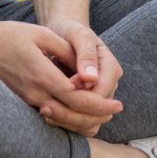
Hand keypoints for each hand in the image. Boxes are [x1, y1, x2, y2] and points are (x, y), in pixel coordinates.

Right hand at [0, 18, 121, 135]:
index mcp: (42, 75)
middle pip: (72, 116)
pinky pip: (48, 119)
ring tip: (101, 116)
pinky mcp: (20, 104)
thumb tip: (87, 69)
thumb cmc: (10, 35)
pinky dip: (66, 120)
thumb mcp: (42, 35)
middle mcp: (34, 94)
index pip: (78, 99)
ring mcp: (25, 102)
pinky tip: (78, 115)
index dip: (101, 105)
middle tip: (114, 112)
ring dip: (83, 122)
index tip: (118, 104)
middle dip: (97, 117)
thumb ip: (66, 52)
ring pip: (60, 122)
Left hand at [37, 18, 122, 135]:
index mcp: (111, 69)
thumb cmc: (71, 33)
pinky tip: (47, 115)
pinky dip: (65, 123)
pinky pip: (81, 124)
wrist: (64, 36)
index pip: (103, 92)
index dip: (83, 94)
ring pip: (91, 123)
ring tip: (45, 112)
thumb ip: (86, 54)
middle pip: (98, 112)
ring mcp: (99, 99)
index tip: (63, 86)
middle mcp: (109, 86)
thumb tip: (90, 78)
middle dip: (73, 112)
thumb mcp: (79, 36)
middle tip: (46, 107)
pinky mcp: (87, 107)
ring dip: (68, 121)